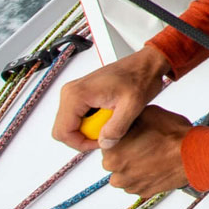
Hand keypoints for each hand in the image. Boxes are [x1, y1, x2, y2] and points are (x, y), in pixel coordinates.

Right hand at [52, 47, 171, 151]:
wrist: (145, 65)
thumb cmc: (139, 78)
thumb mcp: (132, 107)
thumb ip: (116, 128)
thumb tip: (104, 144)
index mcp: (77, 94)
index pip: (63, 132)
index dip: (81, 144)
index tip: (100, 142)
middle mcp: (71, 92)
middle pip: (63, 130)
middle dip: (83, 138)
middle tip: (106, 134)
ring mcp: (74, 93)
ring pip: (69, 125)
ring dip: (88, 130)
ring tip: (109, 124)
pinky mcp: (80, 95)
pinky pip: (76, 118)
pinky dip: (90, 123)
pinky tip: (107, 118)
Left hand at [100, 106, 192, 195]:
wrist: (194, 155)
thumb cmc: (173, 137)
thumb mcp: (147, 113)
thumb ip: (128, 118)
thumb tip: (124, 117)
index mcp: (113, 152)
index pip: (107, 142)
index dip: (120, 136)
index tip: (130, 135)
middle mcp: (118, 172)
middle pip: (113, 159)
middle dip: (124, 152)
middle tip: (142, 143)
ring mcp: (131, 184)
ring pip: (124, 173)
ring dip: (132, 165)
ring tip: (150, 155)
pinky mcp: (143, 192)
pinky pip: (136, 183)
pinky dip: (143, 175)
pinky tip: (154, 164)